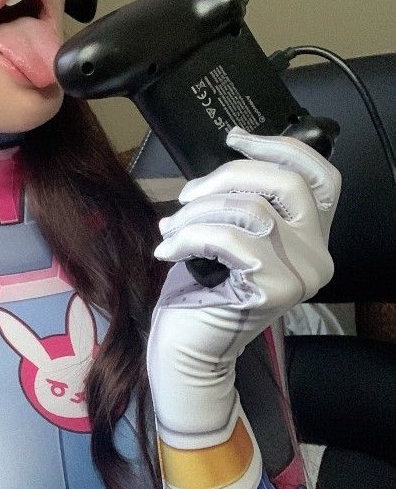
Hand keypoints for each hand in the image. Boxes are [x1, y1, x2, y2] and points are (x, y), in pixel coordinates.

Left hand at [147, 127, 340, 448]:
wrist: (188, 350)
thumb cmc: (202, 293)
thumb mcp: (231, 236)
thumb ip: (246, 202)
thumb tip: (233, 153)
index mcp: (312, 237)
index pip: (320, 176)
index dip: (280, 147)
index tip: (236, 138)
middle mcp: (317, 255)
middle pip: (284, 183)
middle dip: (225, 177)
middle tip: (186, 197)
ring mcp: (300, 274)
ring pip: (250, 209)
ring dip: (197, 211)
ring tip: (170, 228)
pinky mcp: (272, 289)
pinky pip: (227, 238)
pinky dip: (189, 237)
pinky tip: (168, 250)